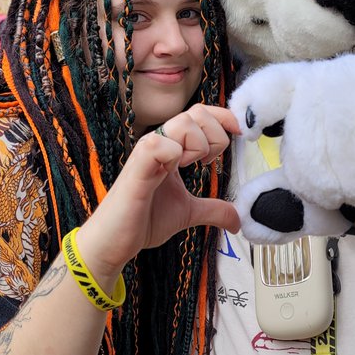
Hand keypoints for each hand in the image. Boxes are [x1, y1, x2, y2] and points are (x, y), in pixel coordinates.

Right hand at [76, 104, 239, 280]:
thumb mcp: (188, 212)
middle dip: (215, 135)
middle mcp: (159, 143)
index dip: (223, 117)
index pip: (199, 115)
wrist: (114, 241)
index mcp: (170, 147)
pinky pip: (160, 144)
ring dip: (197, 146)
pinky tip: (171, 172)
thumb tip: (237, 220)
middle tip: (209, 162)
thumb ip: (213, 210)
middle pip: (196, 113)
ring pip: (182, 123)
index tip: (240, 132)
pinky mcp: (137, 166)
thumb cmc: (143, 220)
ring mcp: (147, 152)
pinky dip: (174, 154)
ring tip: (190, 168)